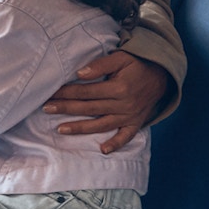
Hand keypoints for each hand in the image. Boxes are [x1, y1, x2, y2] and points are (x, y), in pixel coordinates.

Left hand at [44, 51, 168, 153]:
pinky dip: (116, 144)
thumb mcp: (121, 57)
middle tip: (46, 108)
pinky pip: (126, 137)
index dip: (67, 92)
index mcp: (119, 88)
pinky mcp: (136, 123)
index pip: (86, 91)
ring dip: (81, 128)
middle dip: (66, 108)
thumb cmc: (137, 64)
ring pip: (102, 125)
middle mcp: (124, 104)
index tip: (50, 94)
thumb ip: (100, 65)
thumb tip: (80, 74)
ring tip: (61, 129)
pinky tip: (102, 150)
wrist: (163, 75)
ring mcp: (130, 116)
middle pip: (89, 108)